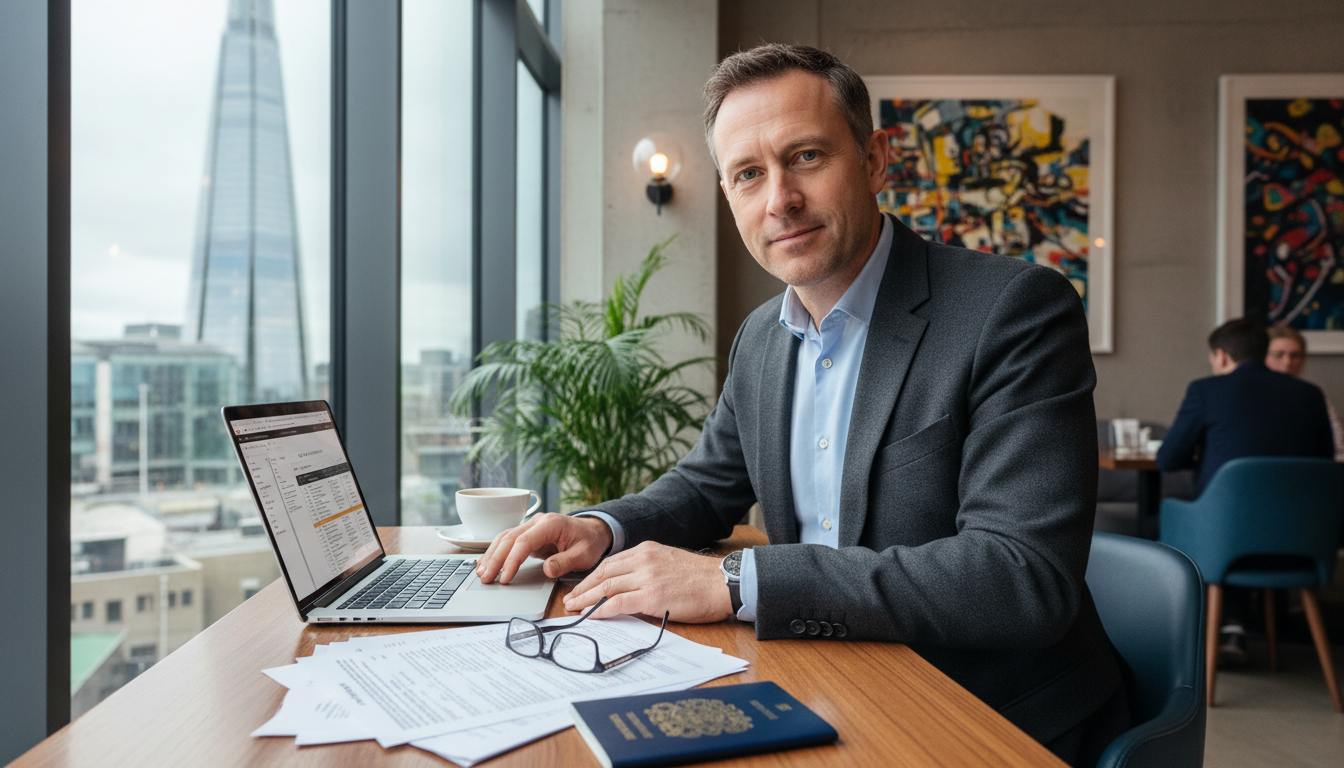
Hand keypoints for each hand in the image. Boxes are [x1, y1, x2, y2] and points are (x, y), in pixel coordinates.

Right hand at [475, 513, 612, 583]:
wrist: (592, 532)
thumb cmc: (589, 542)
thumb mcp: (584, 555)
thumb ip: (565, 561)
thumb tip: (546, 569)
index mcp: (551, 524)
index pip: (525, 541)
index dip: (512, 559)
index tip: (505, 577)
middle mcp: (537, 522)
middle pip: (509, 538)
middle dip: (495, 559)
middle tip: (485, 578)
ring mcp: (531, 526)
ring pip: (504, 537)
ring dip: (492, 555)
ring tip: (481, 573)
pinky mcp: (527, 533)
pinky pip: (508, 541)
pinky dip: (496, 552)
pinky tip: (487, 563)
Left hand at [563, 541, 733, 623]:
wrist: (723, 582)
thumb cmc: (702, 578)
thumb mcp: (669, 563)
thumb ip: (648, 569)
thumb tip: (630, 586)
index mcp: (647, 550)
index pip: (610, 563)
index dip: (592, 577)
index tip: (581, 587)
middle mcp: (643, 560)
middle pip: (603, 573)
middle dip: (583, 588)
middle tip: (569, 599)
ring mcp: (646, 577)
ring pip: (606, 587)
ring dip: (586, 599)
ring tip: (573, 609)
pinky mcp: (651, 596)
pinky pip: (617, 603)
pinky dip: (601, 610)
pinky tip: (591, 615)